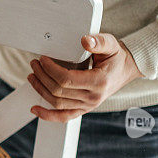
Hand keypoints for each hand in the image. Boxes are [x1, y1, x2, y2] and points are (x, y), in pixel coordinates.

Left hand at [27, 33, 142, 121]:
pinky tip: (35, 109)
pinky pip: (64, 117)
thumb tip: (85, 40)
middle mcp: (93, 98)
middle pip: (59, 92)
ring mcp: (88, 106)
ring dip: (41, 90)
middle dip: (42, 76)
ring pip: (57, 104)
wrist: (125, 70)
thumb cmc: (116, 57)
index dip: (51, 69)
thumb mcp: (111, 45)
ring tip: (32, 77)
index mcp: (99, 82)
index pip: (67, 79)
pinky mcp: (84, 109)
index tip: (43, 59)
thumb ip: (99, 42)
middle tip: (35, 64)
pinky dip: (48, 115)